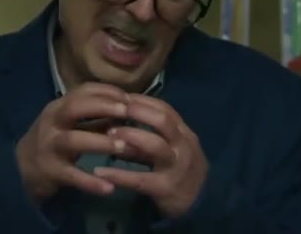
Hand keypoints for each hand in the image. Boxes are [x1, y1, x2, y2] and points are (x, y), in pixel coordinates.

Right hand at [15, 83, 129, 200]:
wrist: (19, 168)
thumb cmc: (53, 141)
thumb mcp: (70, 124)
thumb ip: (96, 118)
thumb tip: (127, 112)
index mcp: (59, 106)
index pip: (83, 90)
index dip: (107, 92)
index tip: (129, 97)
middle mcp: (52, 122)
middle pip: (75, 107)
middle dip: (103, 107)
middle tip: (127, 112)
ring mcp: (49, 146)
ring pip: (74, 140)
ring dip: (100, 142)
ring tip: (123, 148)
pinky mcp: (50, 171)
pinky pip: (72, 176)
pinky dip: (91, 182)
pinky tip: (109, 188)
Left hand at [92, 94, 208, 217]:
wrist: (199, 205)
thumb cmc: (179, 172)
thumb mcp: (168, 151)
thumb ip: (146, 139)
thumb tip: (116, 125)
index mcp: (184, 134)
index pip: (165, 109)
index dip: (143, 101)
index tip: (122, 97)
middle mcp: (183, 146)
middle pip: (163, 120)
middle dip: (138, 111)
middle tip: (115, 108)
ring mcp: (176, 167)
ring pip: (156, 145)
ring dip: (131, 135)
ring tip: (109, 133)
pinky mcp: (166, 188)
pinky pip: (141, 179)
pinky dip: (120, 175)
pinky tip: (100, 172)